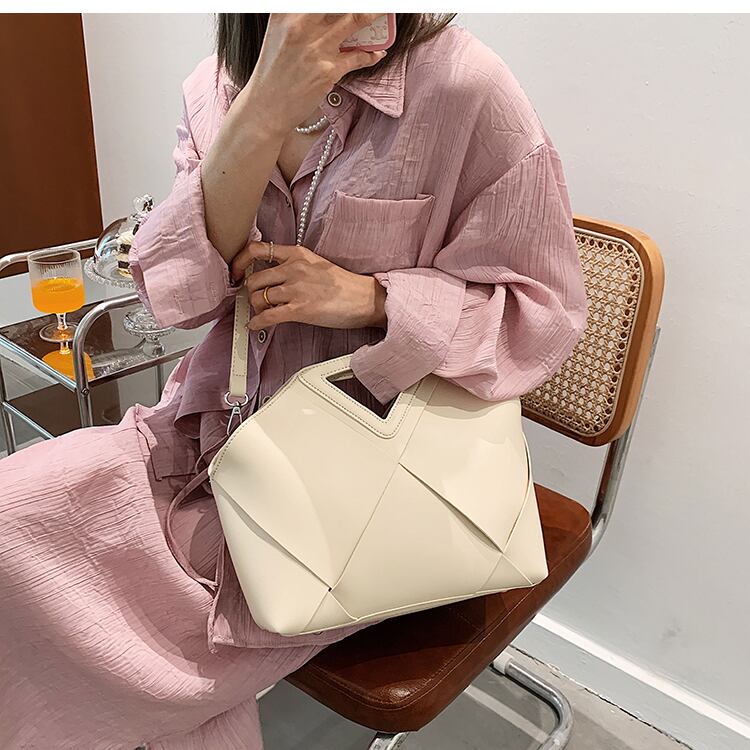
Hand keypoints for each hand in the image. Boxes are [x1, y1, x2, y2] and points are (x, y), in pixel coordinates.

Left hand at [232, 241, 386, 330]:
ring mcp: (296, 289)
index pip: (256, 250)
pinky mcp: (300, 309)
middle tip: (254, 299)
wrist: (364, 299)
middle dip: (250, 292)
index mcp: (297, 254)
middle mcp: (293, 268)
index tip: (235, 272)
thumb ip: (293, 265)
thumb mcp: (316, 264)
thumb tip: (272, 276)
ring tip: (262, 312)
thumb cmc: (344, 285)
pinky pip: (267, 317)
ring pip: (258, 298)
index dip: (239, 261)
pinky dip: (257, 322)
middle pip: (254, 279)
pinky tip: (255, 325)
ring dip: (256, 308)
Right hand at [241, 14, 387, 136]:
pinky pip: (359, 56)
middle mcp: (300, 25)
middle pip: (342, 4)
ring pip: (356, 20)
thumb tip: (327, 13)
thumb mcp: (278, 34)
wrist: (266, 108)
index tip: (347, 4)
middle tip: (377, 5)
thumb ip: (297, 16)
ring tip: (382, 14)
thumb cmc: (273, 72)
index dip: (340, 0)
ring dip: (373, 15)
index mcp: (285, 12)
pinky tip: (377, 53)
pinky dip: (372, 54)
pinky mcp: (328, 70)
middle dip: (363, 5)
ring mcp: (316, 48)